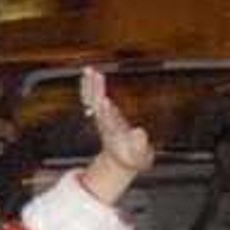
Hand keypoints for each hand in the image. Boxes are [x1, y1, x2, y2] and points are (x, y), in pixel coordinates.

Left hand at [79, 67, 152, 204]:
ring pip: (92, 100)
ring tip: (89, 69)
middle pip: (97, 107)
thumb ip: (139, 145)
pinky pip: (91, 97)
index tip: (105, 101)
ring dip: (90, 84)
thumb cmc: (133, 157)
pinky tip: (88, 72)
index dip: (107, 112)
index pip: (109, 123)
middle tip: (95, 76)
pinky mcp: (99, 113)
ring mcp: (99, 118)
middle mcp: (103, 124)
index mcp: (114, 135)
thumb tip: (139, 132)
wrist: (119, 160)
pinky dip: (89, 84)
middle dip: (96, 91)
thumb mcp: (140, 155)